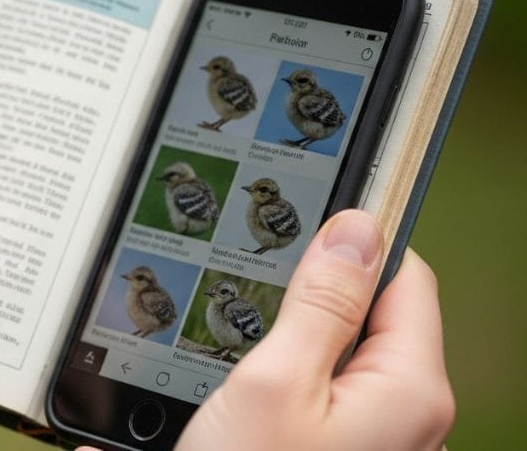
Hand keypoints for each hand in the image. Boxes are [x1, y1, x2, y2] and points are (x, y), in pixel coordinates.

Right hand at [177, 210, 454, 450]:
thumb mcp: (273, 381)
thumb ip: (321, 302)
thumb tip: (355, 229)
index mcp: (410, 390)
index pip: (404, 273)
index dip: (348, 244)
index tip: (293, 232)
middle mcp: (412, 417)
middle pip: (375, 315)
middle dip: (313, 301)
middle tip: (251, 310)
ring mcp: (382, 437)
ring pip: (347, 355)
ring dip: (297, 344)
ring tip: (245, 359)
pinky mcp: (348, 449)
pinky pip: (332, 392)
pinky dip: (294, 380)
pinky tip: (252, 393)